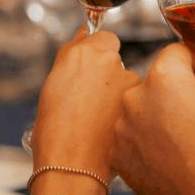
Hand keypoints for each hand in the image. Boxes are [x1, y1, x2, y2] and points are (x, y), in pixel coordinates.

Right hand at [32, 28, 139, 181]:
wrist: (71, 162)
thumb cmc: (55, 124)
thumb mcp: (55, 79)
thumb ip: (73, 50)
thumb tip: (84, 32)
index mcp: (86, 51)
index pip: (105, 38)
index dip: (98, 53)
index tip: (90, 69)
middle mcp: (110, 60)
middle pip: (115, 59)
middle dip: (107, 72)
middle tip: (91, 95)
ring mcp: (127, 80)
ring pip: (126, 79)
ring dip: (117, 90)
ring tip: (98, 114)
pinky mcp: (138, 101)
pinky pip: (133, 98)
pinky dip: (124, 106)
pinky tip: (110, 123)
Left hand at [111, 44, 194, 194]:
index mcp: (163, 77)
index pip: (177, 52)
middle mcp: (135, 96)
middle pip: (158, 78)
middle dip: (177, 88)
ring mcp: (123, 125)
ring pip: (143, 104)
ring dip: (159, 111)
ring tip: (183, 134)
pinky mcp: (117, 151)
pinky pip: (132, 130)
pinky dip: (146, 135)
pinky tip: (167, 149)